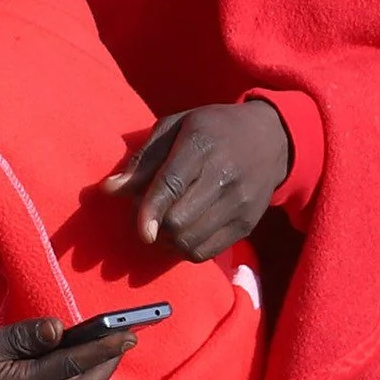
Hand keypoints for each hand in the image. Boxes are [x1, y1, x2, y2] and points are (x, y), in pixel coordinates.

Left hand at [104, 100, 291, 260]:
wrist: (270, 138)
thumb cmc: (211, 129)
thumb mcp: (174, 127)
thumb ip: (142, 160)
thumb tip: (109, 190)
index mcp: (201, 144)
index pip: (172, 184)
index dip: (151, 210)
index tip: (140, 231)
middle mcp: (224, 175)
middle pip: (179, 220)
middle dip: (155, 224)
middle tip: (147, 214)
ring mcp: (239, 203)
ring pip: (191, 241)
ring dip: (167, 241)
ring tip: (163, 225)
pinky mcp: (247, 224)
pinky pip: (206, 252)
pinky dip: (186, 250)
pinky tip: (182, 234)